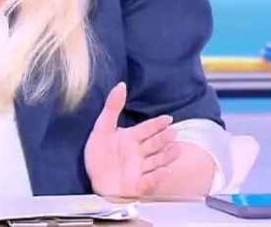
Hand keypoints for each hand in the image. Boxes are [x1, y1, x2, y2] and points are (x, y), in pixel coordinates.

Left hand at [83, 82, 181, 197]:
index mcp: (132, 138)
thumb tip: (121, 84)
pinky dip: (157, 177)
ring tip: (177, 149)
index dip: (157, 123)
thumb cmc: (99, 153)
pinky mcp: (137, 185)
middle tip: (173, 132)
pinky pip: (149, 182)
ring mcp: (140, 169)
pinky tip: (165, 171)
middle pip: (155, 144)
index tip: (168, 118)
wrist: (94, 178)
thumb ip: (112, 107)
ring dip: (167, 156)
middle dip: (164, 139)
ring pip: (157, 161)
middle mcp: (139, 153)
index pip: (148, 128)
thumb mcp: (102, 127)